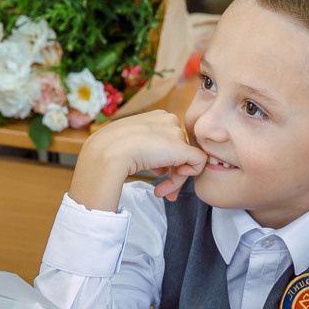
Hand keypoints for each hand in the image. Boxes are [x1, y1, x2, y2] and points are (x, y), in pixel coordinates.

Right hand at [69, 111, 207, 211]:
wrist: (109, 151)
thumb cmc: (114, 149)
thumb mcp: (133, 146)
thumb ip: (151, 152)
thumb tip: (162, 167)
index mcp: (156, 117)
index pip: (169, 141)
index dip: (166, 161)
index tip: (156, 177)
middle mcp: (169, 120)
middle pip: (178, 151)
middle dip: (172, 173)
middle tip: (163, 191)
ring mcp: (176, 133)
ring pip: (186, 159)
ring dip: (174, 180)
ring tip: (160, 192)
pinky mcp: (183, 148)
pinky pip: (199, 162)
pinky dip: (190, 175)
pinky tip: (172, 185)